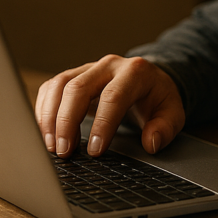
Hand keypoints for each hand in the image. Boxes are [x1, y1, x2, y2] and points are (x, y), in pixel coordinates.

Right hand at [34, 55, 183, 157]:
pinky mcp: (73, 75)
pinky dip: (44, 110)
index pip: (114, 96)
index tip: (94, 151)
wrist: (148, 81)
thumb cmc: (157, 99)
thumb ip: (165, 128)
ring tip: (52, 146)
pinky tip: (46, 133)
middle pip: (79, 88)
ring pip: (60, 85)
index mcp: (135, 72)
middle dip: (67, 122)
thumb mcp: (173, 113)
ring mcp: (88, 68)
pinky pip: (51, 88)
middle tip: (64, 152)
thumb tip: (151, 142)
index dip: (102, 124)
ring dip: (51, 117)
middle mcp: (109, 65)